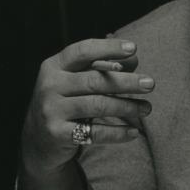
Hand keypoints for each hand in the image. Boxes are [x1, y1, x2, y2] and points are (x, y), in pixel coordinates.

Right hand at [21, 37, 153, 173]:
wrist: (39, 141)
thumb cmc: (65, 104)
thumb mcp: (77, 83)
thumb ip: (102, 70)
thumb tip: (134, 58)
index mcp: (54, 66)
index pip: (83, 51)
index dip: (108, 48)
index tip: (134, 48)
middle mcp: (50, 85)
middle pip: (95, 80)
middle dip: (126, 82)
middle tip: (150, 84)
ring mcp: (52, 110)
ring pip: (97, 105)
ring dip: (127, 107)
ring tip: (147, 109)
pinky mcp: (58, 133)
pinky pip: (94, 132)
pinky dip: (117, 133)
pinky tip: (134, 132)